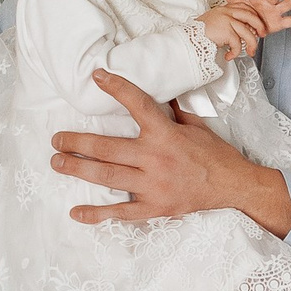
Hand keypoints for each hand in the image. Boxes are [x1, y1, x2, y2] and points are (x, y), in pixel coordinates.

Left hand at [54, 72, 290, 232]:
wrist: (234, 187)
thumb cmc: (215, 155)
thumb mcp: (196, 126)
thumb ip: (174, 110)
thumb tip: (161, 88)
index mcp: (166, 134)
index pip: (136, 104)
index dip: (116, 88)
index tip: (96, 77)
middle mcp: (156, 158)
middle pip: (107, 148)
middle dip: (77, 142)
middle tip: (56, 139)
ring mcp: (153, 185)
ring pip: (107, 176)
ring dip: (78, 169)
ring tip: (57, 163)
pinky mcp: (155, 208)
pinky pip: (121, 212)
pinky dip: (97, 214)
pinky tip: (76, 212)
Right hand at [198, 2, 258, 64]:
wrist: (188, 39)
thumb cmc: (197, 34)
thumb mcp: (213, 23)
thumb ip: (226, 23)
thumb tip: (240, 33)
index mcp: (224, 9)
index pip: (244, 7)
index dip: (253, 16)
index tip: (257, 25)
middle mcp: (226, 13)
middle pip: (250, 16)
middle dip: (259, 26)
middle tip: (261, 35)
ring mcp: (226, 21)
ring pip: (247, 32)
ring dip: (251, 44)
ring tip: (250, 52)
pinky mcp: (225, 32)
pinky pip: (237, 44)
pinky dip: (235, 52)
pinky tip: (229, 56)